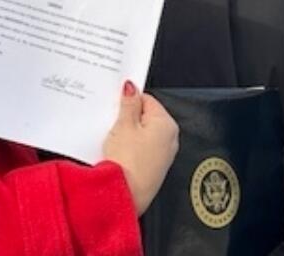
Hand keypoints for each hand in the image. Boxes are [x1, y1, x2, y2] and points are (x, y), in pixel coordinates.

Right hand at [102, 81, 178, 214]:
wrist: (125, 195)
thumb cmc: (127, 162)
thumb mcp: (124, 125)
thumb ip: (129, 103)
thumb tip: (132, 88)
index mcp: (167, 124)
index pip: (147, 99)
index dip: (129, 101)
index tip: (116, 105)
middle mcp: (170, 139)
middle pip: (146, 117)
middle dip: (128, 118)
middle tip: (113, 123)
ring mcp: (163, 155)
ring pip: (143, 134)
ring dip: (128, 134)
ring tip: (114, 140)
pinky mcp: (154, 168)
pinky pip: (142, 149)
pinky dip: (130, 148)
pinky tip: (119, 152)